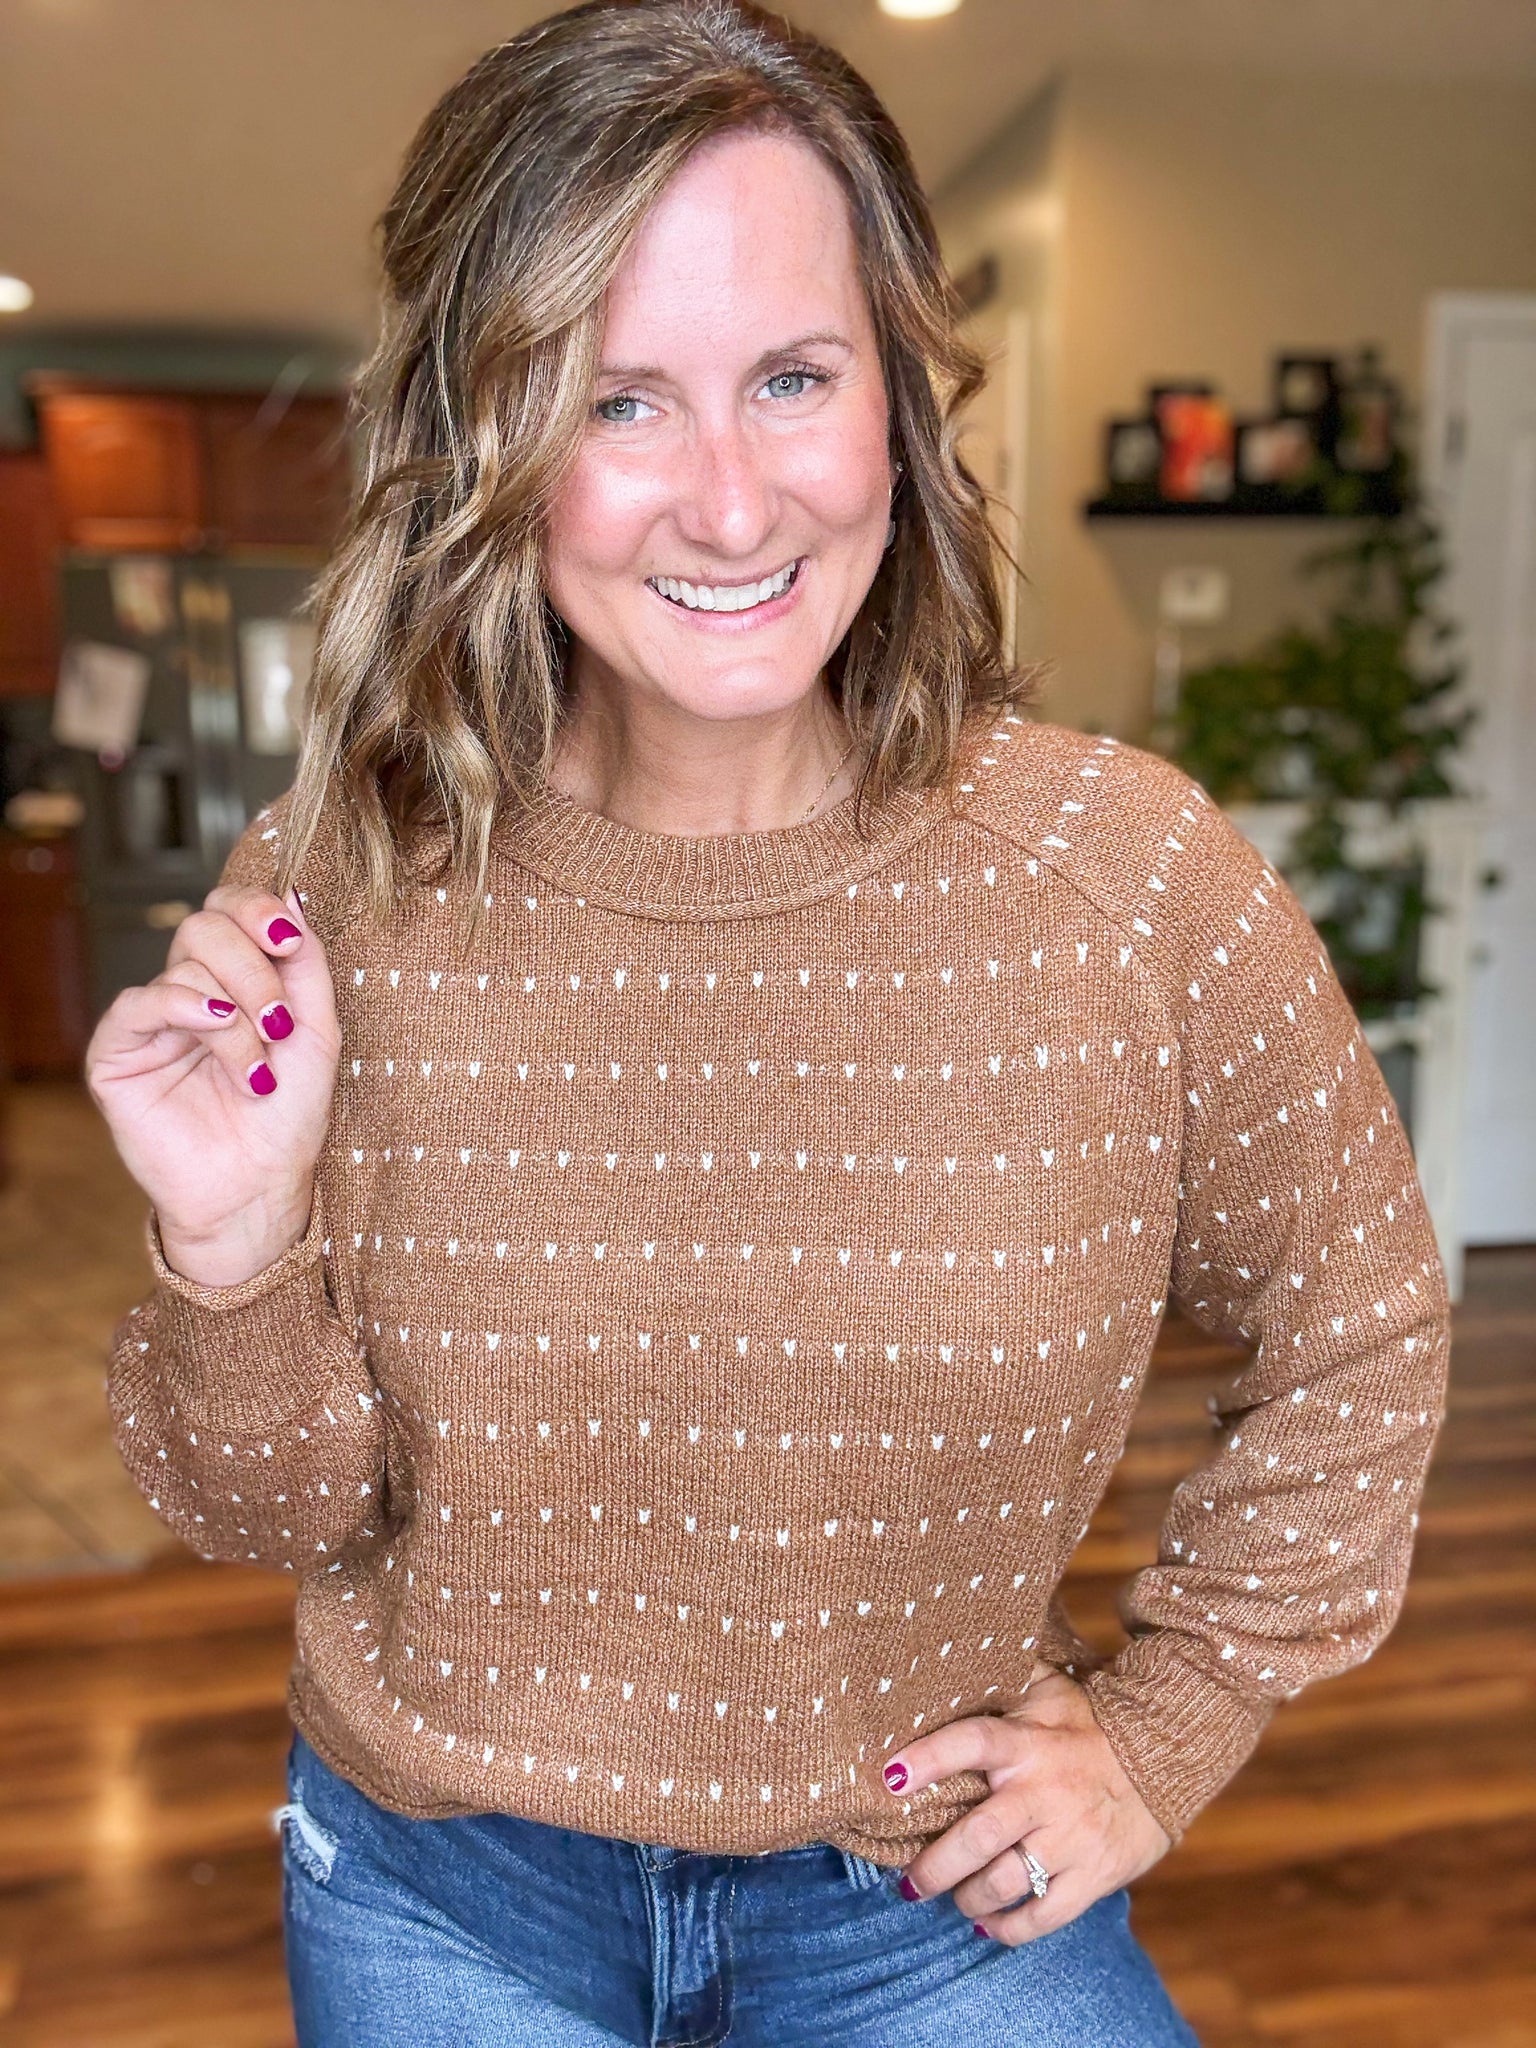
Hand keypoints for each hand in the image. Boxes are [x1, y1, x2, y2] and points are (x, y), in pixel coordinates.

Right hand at [85, 884, 340, 1287]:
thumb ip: (306, 963)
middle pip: (206, 925)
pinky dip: (188, 1009)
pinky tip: (219, 1031)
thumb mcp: (317, 1031)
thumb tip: (292, 893)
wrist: (260, 1187)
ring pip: (186, 968)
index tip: (290, 940)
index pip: (229, 908)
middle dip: (255, 970)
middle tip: (281, 1026)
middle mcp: (190, 991)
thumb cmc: (290, 1118)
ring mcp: (152, 1021)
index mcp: (235, 979)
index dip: (256, 909)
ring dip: (238, 1018)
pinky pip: (141, 1002)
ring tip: (257, 1074)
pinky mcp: (117, 1053)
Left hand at [882, 1668, 1171, 1944]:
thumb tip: (950, 1653)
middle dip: (935, 1865)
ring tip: (951, 1899)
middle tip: (909, 1881)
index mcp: (1028, 1742)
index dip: (929, 1758)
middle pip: (979, 1835)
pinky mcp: (1095, 1874)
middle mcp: (1046, 1792)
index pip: (972, 1742)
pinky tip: (989, 1926)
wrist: (1165, 1758)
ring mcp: (1072, 1838)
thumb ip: (1002, 1679)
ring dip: (968, 1898)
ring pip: (1005, 1882)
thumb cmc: (1089, 1723)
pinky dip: (1010, 1929)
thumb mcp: (1049, 1690)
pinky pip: (1045, 1915)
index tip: (889, 1776)